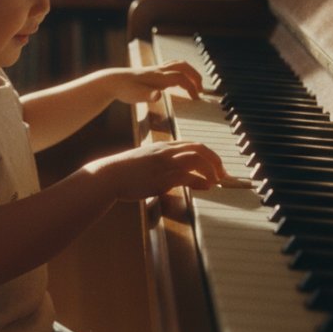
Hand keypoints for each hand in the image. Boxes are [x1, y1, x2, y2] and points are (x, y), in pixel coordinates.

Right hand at [85, 139, 226, 200]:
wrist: (109, 175)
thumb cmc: (124, 171)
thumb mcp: (144, 162)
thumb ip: (160, 165)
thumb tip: (173, 175)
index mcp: (162, 147)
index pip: (192, 144)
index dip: (207, 154)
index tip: (215, 165)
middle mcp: (166, 152)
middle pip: (199, 148)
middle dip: (215, 160)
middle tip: (222, 173)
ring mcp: (165, 164)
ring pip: (197, 159)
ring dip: (211, 169)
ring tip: (217, 180)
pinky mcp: (162, 177)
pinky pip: (188, 176)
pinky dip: (200, 181)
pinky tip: (206, 187)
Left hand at [100, 60, 204, 103]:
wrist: (112, 81)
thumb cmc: (124, 89)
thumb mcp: (137, 95)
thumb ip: (149, 95)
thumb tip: (158, 95)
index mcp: (158, 77)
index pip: (181, 78)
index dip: (191, 87)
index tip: (196, 99)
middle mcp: (159, 71)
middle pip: (183, 67)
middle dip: (195, 76)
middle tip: (201, 89)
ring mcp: (156, 70)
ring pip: (178, 65)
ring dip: (189, 73)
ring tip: (194, 85)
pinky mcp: (152, 72)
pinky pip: (171, 68)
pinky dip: (180, 73)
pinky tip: (178, 83)